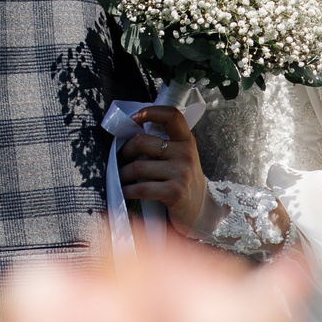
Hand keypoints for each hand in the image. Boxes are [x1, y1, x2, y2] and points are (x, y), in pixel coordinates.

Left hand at [118, 104, 209, 231]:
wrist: (199, 209)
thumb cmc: (183, 180)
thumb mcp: (180, 157)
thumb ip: (164, 144)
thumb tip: (131, 134)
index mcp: (186, 140)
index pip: (171, 115)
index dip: (150, 112)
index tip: (133, 119)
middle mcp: (186, 153)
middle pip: (143, 142)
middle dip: (126, 151)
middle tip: (121, 158)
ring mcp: (181, 172)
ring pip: (138, 166)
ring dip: (123, 173)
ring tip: (121, 177)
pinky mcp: (175, 192)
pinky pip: (141, 188)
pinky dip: (128, 190)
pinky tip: (125, 191)